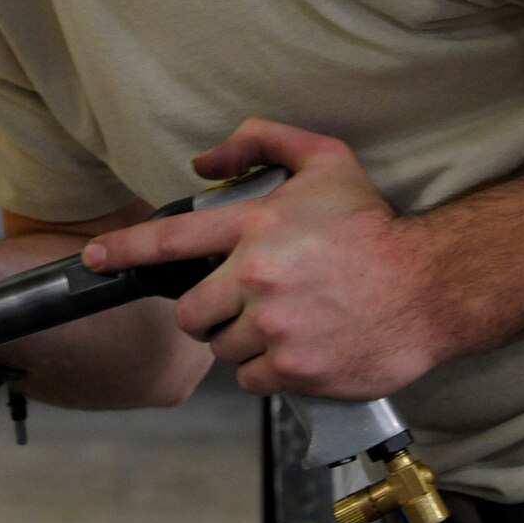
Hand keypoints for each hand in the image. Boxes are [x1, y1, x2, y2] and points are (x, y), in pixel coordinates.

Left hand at [83, 118, 441, 400]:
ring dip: (241, 341)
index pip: (169, 240)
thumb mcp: (324, 160)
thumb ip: (261, 142)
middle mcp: (256, 278)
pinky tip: (298, 349)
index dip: (122, 250)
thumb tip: (203, 160)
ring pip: (221, 348)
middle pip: (190, 312)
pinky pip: (251, 380)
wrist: (431, 286)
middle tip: (240, 304)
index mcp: (256, 228)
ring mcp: (274, 328)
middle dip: (205, 312)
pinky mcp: (294, 370)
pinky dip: (267, 370)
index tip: (93, 259)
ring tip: (282, 323)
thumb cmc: (375, 225)